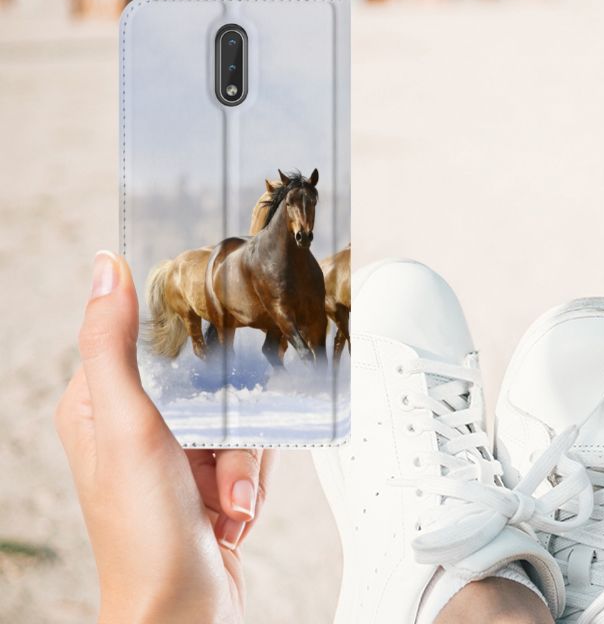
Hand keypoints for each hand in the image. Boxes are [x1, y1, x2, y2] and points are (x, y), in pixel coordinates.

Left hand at [55, 252, 273, 623]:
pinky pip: (251, 449)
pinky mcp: (207, 478)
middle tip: (219, 458)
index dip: (186, 341)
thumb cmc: (144, 535)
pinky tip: (234, 509)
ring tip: (227, 497)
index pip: (147, 337)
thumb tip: (106, 268)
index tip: (212, 349)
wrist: (183, 612)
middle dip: (229, 424)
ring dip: (243, 460)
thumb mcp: (128, 427)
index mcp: (98, 404)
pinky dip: (252, 480)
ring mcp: (174, 454)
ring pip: (236, 414)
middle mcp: (136, 425)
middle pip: (206, 378)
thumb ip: (113, 345)